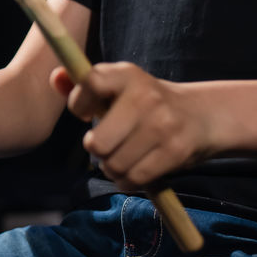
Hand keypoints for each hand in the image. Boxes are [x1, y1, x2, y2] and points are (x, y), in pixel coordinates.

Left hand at [50, 62, 215, 189]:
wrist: (201, 115)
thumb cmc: (145, 102)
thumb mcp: (117, 86)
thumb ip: (82, 85)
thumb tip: (55, 79)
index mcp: (126, 74)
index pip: (89, 84)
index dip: (79, 105)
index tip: (87, 113)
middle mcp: (145, 96)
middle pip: (97, 142)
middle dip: (97, 149)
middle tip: (107, 144)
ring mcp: (162, 125)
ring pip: (114, 165)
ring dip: (112, 168)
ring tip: (121, 157)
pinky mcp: (175, 151)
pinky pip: (134, 179)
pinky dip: (127, 181)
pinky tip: (133, 171)